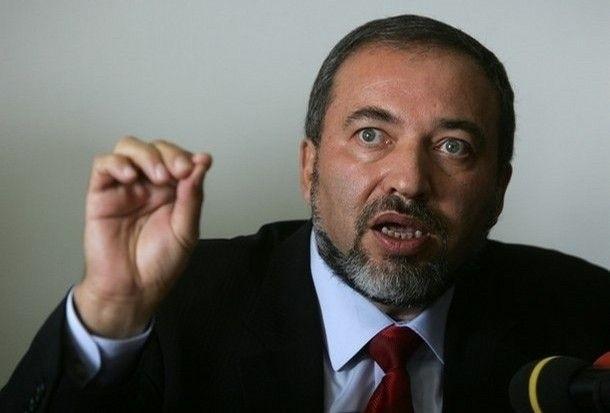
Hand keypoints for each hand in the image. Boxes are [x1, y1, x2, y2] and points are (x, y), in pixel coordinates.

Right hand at [73, 136, 211, 337]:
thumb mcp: (186, 231)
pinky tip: (130, 176)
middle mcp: (148, 185)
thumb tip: (202, 164)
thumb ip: (193, 197)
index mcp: (172, 192)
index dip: (187, 157)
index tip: (199, 164)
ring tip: (159, 176)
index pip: (178, 159)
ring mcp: (124, 187)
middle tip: (180, 171)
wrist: (133, 290)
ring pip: (129, 148)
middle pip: (156, 148)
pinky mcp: (101, 194)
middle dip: (170, 154)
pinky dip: (116, 163)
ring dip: (147, 154)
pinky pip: (102, 165)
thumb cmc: (159, 264)